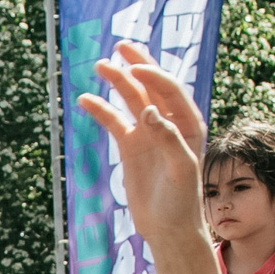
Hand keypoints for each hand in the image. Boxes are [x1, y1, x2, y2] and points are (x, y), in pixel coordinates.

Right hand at [75, 42, 209, 250]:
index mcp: (188, 124)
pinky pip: (114, 121)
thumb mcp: (181, 168)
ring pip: (131, 99)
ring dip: (117, 81)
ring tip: (99, 66)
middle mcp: (168, 122)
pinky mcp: (130, 147)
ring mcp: (148, 133)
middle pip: (151, 85)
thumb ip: (167, 137)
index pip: (171, 90)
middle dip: (138, 64)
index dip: (154, 75)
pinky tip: (85, 99)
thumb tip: (147, 109)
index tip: (135, 69)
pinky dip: (101, 109)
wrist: (169, 227)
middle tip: (120, 46)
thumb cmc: (183, 200)